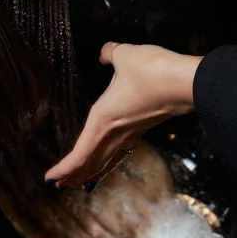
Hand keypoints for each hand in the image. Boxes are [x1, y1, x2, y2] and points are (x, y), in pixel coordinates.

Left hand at [44, 42, 202, 187]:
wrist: (187, 82)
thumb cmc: (152, 71)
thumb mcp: (125, 55)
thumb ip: (110, 53)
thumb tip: (105, 52)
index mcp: (103, 120)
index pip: (79, 155)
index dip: (63, 169)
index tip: (48, 178)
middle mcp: (115, 133)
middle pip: (91, 164)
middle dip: (73, 176)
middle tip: (58, 185)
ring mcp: (131, 134)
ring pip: (106, 161)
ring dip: (90, 172)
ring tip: (78, 182)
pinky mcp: (143, 129)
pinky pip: (119, 153)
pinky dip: (107, 162)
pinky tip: (108, 160)